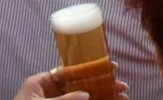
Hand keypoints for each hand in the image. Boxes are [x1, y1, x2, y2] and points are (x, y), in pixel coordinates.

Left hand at [15, 66, 129, 99]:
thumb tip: (86, 94)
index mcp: (40, 83)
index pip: (68, 70)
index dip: (89, 68)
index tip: (109, 67)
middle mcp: (49, 93)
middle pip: (80, 84)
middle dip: (101, 84)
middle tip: (121, 86)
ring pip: (83, 98)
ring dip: (102, 97)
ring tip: (122, 97)